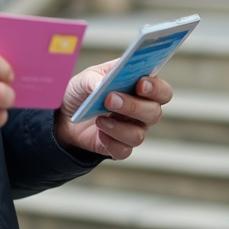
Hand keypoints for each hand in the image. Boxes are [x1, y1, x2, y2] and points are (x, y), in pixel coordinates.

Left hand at [53, 60, 173, 159]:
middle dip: (133, 106)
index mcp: (141, 88)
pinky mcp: (120, 147)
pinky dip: (110, 142)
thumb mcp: (85, 78)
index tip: (141, 84)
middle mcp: (143, 110)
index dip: (156, 88)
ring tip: (99, 119)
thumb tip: (101, 85)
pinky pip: (123, 150)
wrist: (66, 116)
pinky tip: (99, 133)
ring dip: (118, 127)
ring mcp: (133, 130)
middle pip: (154, 113)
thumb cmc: (84, 92)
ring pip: (138, 135)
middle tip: (110, 100)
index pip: (162, 91)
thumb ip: (94, 79)